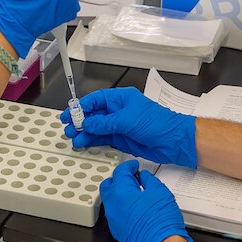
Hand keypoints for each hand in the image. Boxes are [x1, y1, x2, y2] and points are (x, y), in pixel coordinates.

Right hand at [61, 87, 197, 168]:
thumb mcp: (127, 120)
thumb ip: (105, 123)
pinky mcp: (122, 139)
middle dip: (80, 121)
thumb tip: (88, 124)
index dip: (81, 106)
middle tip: (68, 127)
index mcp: (121, 99)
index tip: (70, 113)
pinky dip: (92, 141)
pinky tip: (84, 143)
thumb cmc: (159, 123)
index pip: (96, 100)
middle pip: (94, 115)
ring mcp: (120, 126)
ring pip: (96, 128)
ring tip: (73, 138)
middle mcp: (119, 111)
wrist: (174, 141)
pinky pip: (103, 138)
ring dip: (84, 133)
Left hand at [101, 160, 196, 241]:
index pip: (120, 172)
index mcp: (120, 193)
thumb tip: (144, 177)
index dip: (128, 166)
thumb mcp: (159, 192)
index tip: (133, 166)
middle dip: (118, 179)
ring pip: (110, 200)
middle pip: (108, 185)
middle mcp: (113, 206)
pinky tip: (133, 208)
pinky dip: (120, 207)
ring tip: (133, 192)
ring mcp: (113, 219)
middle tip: (131, 177)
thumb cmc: (161, 222)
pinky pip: (114, 214)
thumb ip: (149, 180)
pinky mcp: (117, 231)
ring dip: (118, 193)